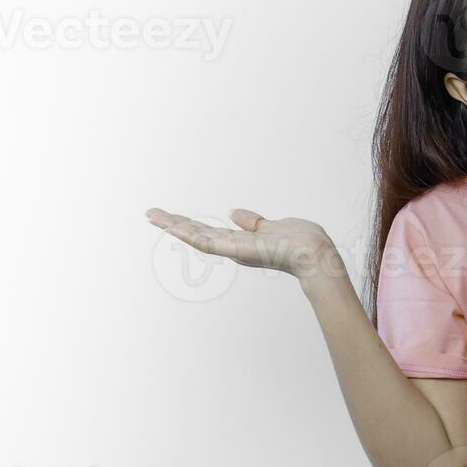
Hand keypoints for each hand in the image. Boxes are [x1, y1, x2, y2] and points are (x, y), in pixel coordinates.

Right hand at [145, 207, 338, 280]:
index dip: (190, 224)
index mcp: (243, 241)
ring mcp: (235, 250)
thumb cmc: (303, 242)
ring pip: (197, 237)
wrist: (316, 255)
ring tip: (152, 216)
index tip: (171, 216)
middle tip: (150, 213)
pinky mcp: (238, 249)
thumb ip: (252, 222)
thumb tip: (233, 212)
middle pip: (198, 233)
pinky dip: (190, 234)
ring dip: (174, 226)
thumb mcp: (273, 226)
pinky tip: (173, 226)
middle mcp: (236, 247)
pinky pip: (209, 242)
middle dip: (174, 223)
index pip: (211, 231)